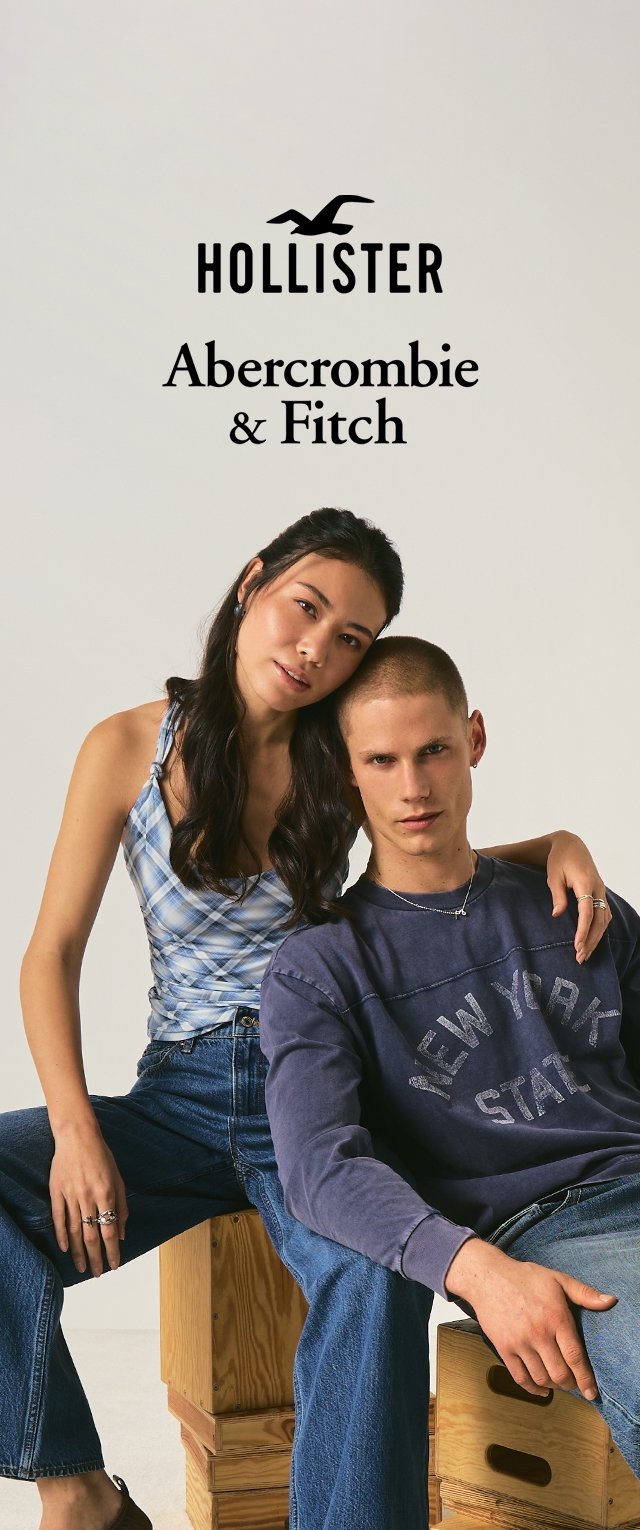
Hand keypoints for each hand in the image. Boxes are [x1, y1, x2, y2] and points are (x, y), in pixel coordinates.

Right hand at [49, 1119, 127, 1276]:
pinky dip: (62, 1235)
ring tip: (82, 1268)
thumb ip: (122, 1207)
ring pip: (74, 1231)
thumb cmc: (102, 1156)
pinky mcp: (57, 1192)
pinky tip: (65, 1249)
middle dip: (96, 1258)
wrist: (78, 1136)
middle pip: (92, 1236)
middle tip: (97, 1274)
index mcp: (107, 1194)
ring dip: (79, 1252)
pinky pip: (59, 1218)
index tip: (114, 1266)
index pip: (110, 1231)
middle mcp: (89, 1197)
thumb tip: (122, 1233)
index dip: (112, 1251)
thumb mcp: (119, 1179)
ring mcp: (71, 1195)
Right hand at [445, 1238, 615, 1398]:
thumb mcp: (558, 1279)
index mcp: (555, 1317)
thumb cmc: (525, 1277)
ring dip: (553, 1386)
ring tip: (559, 1382)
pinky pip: (520, 1377)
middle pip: (560, 1373)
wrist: (488, 1277)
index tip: (592, 1392)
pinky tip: (541, 1388)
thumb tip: (610, 1301)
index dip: (586, 1378)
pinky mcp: (504, 1348)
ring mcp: (519, 1342)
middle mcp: (538, 1333)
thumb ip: (585, 1293)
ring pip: (541, 1378)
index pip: (575, 1357)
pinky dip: (533, 1388)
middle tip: (575, 1384)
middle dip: (571, 1384)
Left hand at [546, 831, 610, 963]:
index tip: (577, 946)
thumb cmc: (559, 860)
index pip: (587, 912)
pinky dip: (600, 929)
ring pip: (604, 919)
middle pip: (599, 919)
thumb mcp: (553, 876)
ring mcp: (601, 890)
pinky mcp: (600, 893)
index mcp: (586, 883)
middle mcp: (598, 888)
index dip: (583, 931)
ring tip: (585, 954)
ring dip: (596, 937)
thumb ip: (557, 896)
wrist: (571, 845)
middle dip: (591, 940)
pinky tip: (593, 940)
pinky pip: (605, 914)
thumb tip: (557, 915)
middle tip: (580, 957)